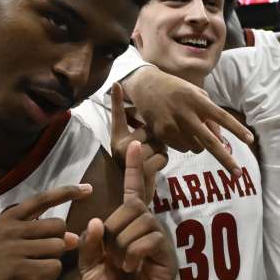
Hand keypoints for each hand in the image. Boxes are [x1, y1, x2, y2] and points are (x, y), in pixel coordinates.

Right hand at [0, 184, 91, 279]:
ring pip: (58, 247)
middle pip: (58, 226)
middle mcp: (9, 229)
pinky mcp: (18, 270)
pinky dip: (47, 279)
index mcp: (7, 219)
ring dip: (51, 263)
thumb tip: (73, 237)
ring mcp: (13, 249)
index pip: (41, 199)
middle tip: (38, 259)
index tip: (88, 189)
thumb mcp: (7, 245)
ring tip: (31, 273)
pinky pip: (53, 268)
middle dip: (57, 243)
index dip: (67, 193)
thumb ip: (38, 237)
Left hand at [78, 142, 176, 279]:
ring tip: (121, 265)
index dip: (134, 171)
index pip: (134, 195)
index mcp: (129, 231)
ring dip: (122, 242)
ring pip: (141, 221)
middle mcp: (148, 233)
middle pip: (133, 206)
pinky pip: (150, 238)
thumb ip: (90, 243)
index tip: (133, 145)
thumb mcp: (88, 266)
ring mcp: (160, 246)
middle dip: (114, 226)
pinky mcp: (167, 260)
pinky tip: (131, 268)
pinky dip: (134, 252)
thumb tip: (97, 221)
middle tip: (110, 254)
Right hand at [110, 84, 166, 202]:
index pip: (117, 116)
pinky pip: (161, 156)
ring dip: (160, 151)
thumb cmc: (138, 171)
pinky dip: (162, 162)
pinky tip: (153, 169)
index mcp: (117, 139)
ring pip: (157, 143)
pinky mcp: (140, 168)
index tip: (117, 82)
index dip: (116, 100)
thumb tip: (154, 123)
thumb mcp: (136, 150)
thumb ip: (143, 135)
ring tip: (150, 161)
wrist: (134, 196)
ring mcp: (129, 158)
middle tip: (148, 153)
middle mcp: (120, 146)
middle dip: (156, 140)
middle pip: (149, 130)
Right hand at [123, 66, 252, 172]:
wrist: (146, 86)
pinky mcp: (161, 133)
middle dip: (226, 160)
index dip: (237, 129)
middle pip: (210, 142)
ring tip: (191, 130)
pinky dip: (186, 144)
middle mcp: (186, 114)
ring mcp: (173, 125)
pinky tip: (178, 131)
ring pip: (196, 148)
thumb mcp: (197, 94)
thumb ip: (210, 115)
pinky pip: (183, 149)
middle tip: (238, 173)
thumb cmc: (178, 90)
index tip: (250, 140)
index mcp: (198, 101)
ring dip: (200, 145)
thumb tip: (221, 139)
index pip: (222, 117)